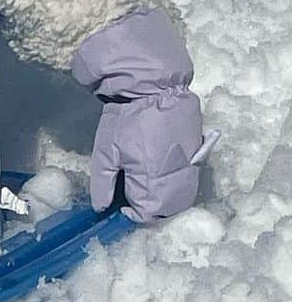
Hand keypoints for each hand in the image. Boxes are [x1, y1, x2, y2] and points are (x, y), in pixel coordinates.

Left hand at [72, 8, 211, 222]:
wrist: (156, 87)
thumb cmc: (127, 119)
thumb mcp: (107, 151)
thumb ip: (104, 183)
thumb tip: (101, 208)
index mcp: (154, 180)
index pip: (148, 213)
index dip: (132, 214)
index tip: (120, 206)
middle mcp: (178, 178)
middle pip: (167, 210)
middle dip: (149, 209)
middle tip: (130, 196)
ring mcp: (192, 167)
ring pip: (181, 198)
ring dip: (164, 199)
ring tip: (144, 186)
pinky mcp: (199, 155)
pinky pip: (189, 181)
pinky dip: (175, 186)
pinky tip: (160, 174)